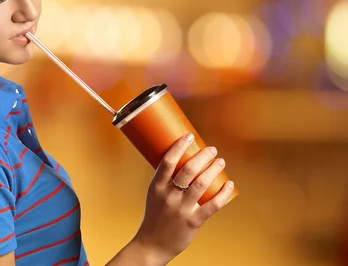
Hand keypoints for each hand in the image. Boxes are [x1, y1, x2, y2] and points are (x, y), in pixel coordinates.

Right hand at [134, 134, 234, 263]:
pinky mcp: (193, 221)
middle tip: (212, 150)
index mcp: (157, 187)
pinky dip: (223, 194)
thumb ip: (167, 180)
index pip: (168, 161)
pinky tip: (229, 185)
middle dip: (203, 156)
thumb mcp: (154, 195)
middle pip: (188, 170)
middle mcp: (169, 196)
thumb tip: (185, 161)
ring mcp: (181, 209)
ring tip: (220, 162)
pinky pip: (212, 206)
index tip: (189, 137)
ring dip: (213, 170)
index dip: (179, 147)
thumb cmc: (155, 216)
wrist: (152, 244)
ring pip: (201, 184)